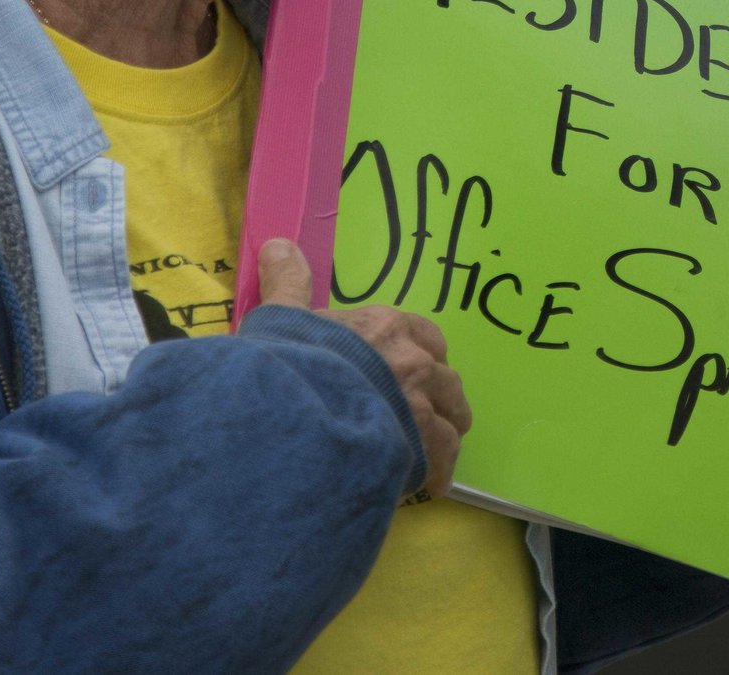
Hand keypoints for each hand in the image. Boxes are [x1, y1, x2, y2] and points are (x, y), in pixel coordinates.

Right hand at [257, 239, 470, 496]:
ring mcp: (420, 410)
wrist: (293, 415)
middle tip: (423, 413)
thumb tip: (277, 243)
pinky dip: (435, 472)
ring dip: (442, 435)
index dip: (422, 353)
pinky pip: (442, 462)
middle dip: (438, 396)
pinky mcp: (419, 453)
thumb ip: (286, 282)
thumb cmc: (287, 363)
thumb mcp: (281, 316)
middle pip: (446, 381)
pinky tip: (423, 484)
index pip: (425, 336)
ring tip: (430, 453)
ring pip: (451, 423)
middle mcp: (414, 365)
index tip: (412, 368)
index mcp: (386, 328)